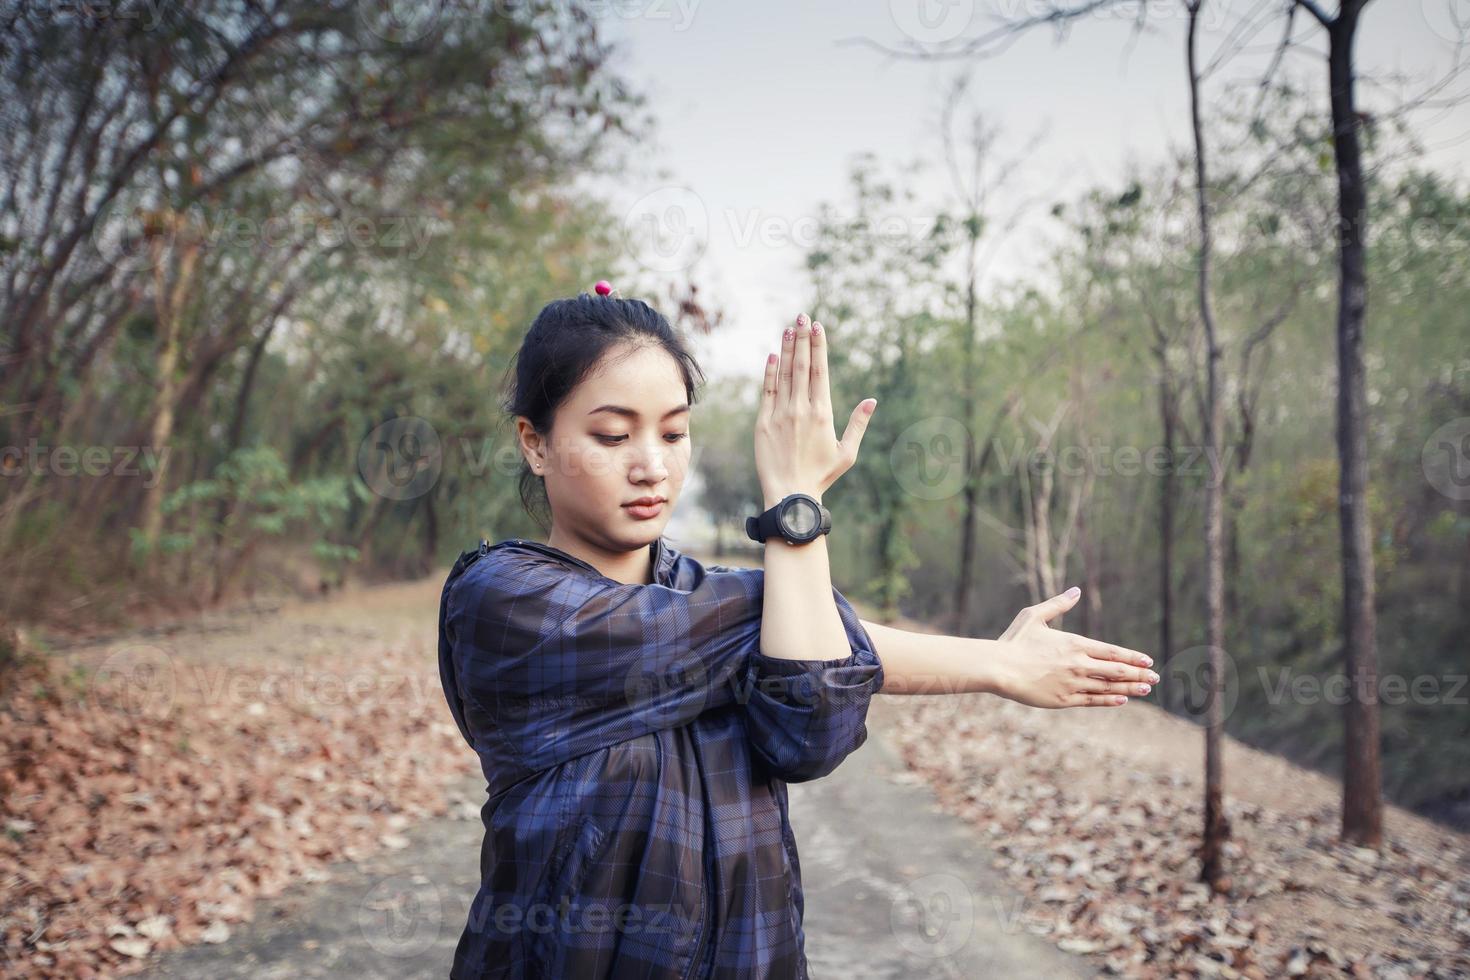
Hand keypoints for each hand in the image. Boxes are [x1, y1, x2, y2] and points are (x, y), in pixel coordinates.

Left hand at [756, 312, 875, 504]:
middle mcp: (801, 410)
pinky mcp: (763, 424)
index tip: (818, 326)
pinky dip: (770, 373)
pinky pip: (767, 392)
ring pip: (784, 375)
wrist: (790, 496)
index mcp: (823, 414)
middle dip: (803, 339)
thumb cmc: (821, 476)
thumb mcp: (847, 453)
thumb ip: (858, 424)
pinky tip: (773, 355)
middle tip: (802, 316)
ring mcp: (780, 415)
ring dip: (787, 349)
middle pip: (802, 366)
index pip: (820, 372)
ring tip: (789, 328)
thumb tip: (871, 401)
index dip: (819, 346)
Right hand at [992, 588, 1157, 707]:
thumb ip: (1058, 605)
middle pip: (1117, 670)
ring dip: (1130, 688)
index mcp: (1075, 643)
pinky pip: (1092, 700)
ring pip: (1108, 687)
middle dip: (1138, 674)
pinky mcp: (1063, 699)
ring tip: (1146, 689)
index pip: (1112, 651)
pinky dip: (1109, 700)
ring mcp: (1073, 683)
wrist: (999, 668)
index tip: (1147, 661)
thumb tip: (1076, 591)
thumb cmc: (1015, 641)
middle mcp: (1078, 664)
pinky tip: (1122, 700)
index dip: (1132, 657)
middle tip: (1155, 678)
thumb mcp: (1034, 616)